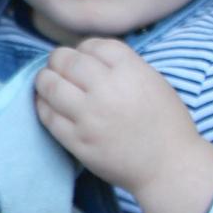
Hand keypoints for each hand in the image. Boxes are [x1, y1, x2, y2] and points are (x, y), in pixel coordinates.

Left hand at [34, 40, 212, 212]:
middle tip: (58, 65)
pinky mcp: (77, 140)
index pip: (93, 45)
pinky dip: (43, 105)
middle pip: (67, 60)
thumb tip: (88, 57)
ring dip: (44, 79)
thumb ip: (124, 66)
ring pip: (50, 85)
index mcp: (130, 71)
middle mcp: (107, 89)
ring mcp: (89, 116)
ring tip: (47, 81)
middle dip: (58, 59)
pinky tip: (47, 103)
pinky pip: (48, 116)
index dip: (84, 48)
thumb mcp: (153, 82)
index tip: (83, 56)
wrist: (169, 167)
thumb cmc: (167, 124)